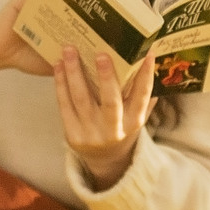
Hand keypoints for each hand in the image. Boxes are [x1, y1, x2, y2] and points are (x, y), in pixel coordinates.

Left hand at [56, 46, 153, 187]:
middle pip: (110, 101)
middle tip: (101, 54)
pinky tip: (59, 65)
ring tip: (69, 50)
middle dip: (106, 77)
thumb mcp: (136, 115)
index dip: (146, 75)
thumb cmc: (122, 127)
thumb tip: (150, 60)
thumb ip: (143, 94)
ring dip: (74, 72)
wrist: (104, 159)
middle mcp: (114, 129)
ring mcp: (92, 133)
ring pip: (82, 99)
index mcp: (134, 121)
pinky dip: (60, 83)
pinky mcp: (73, 135)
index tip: (148, 54)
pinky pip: (65, 105)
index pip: (142, 96)